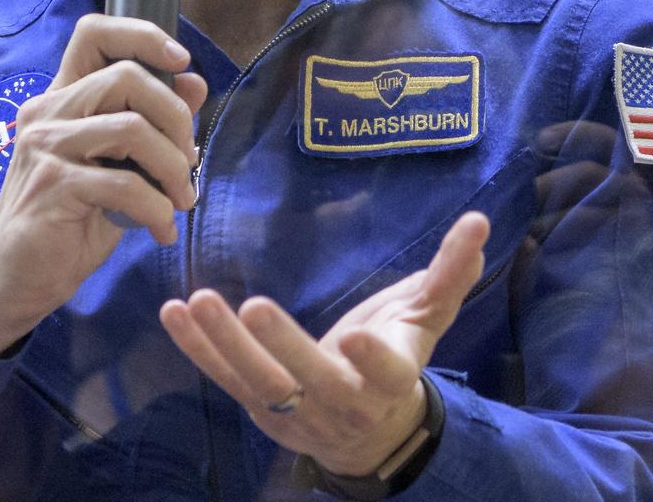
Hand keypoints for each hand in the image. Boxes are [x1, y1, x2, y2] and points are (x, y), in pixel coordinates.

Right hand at [0, 15, 205, 356]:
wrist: (12, 284)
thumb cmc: (68, 223)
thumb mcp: (117, 169)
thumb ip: (150, 127)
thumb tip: (195, 83)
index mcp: (60, 98)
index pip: (93, 32)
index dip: (143, 36)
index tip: (180, 62)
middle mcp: (46, 112)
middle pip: (126, 76)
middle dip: (175, 117)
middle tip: (188, 161)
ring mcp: (44, 146)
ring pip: (132, 128)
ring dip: (173, 168)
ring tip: (181, 199)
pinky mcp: (52, 185)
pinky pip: (125, 183)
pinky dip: (157, 209)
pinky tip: (162, 230)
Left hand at [160, 211, 488, 477]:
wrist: (371, 432)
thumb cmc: (397, 356)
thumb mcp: (425, 317)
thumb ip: (450, 273)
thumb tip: (481, 220)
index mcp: (389, 378)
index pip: (385, 373)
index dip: (373, 360)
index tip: (359, 336)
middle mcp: (342, 401)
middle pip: (311, 378)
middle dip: (282, 346)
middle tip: (253, 306)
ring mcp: (295, 410)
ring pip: (258, 382)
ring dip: (223, 344)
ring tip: (196, 301)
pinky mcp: (258, 408)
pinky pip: (224, 379)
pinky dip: (195, 349)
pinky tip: (171, 311)